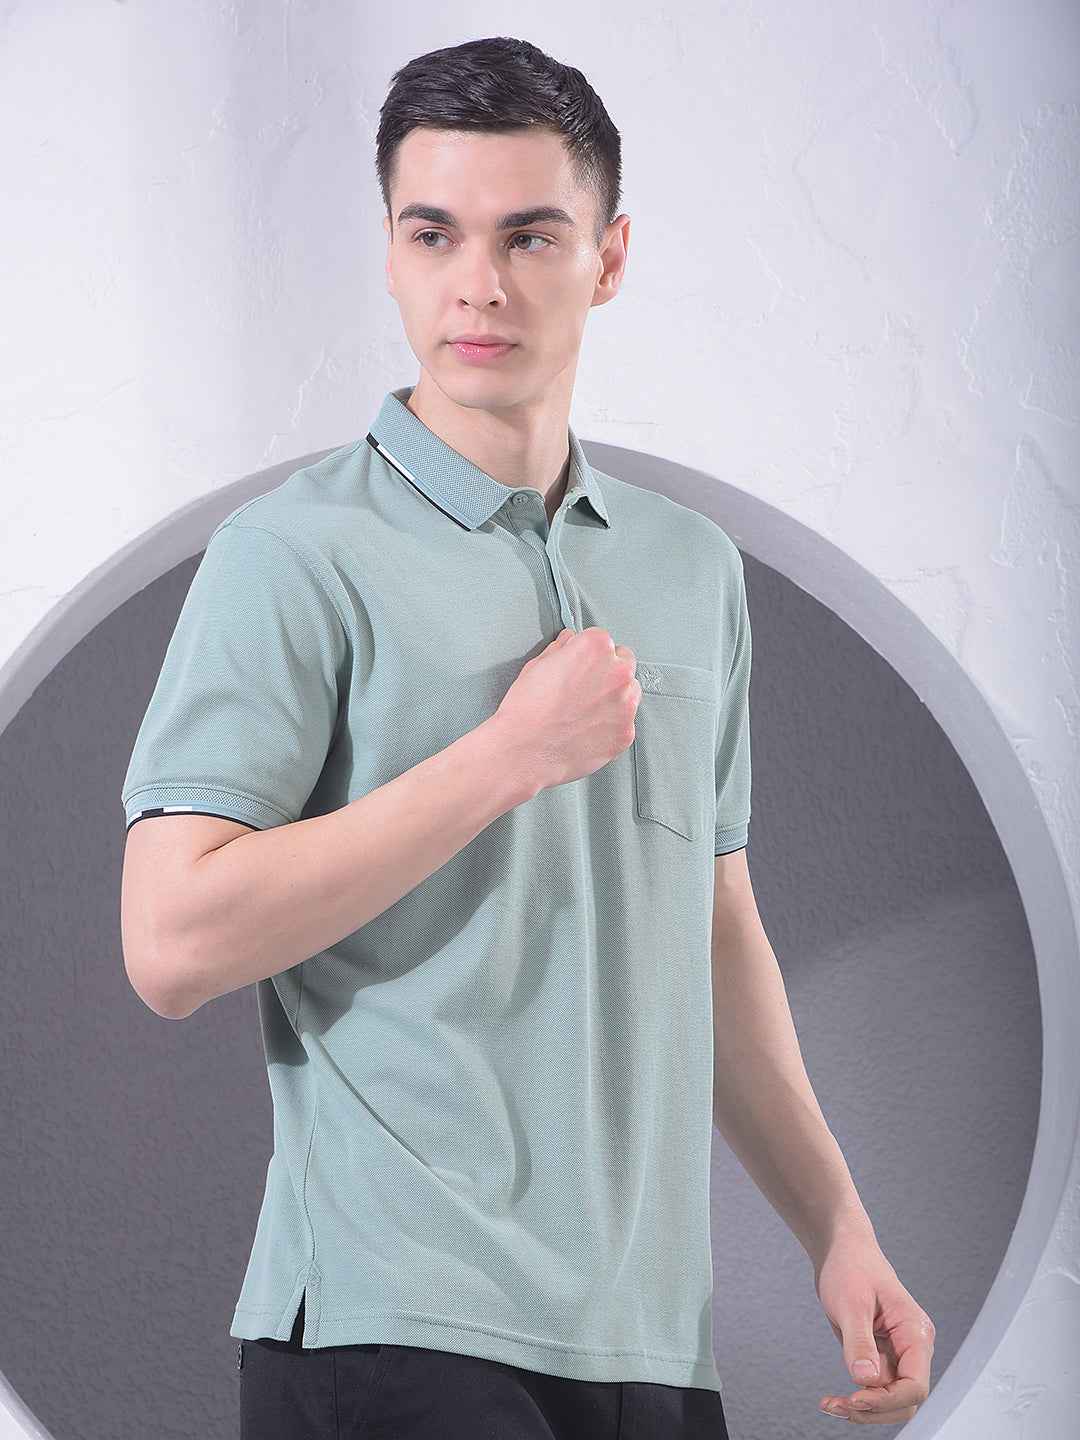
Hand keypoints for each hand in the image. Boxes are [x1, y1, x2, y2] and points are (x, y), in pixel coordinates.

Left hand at [813, 1231, 934, 1423]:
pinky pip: (875, 1388)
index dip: (887, 1399)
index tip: (855, 1398)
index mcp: (915, 1332)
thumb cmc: (851, 1266)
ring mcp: (898, 1353)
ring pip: (890, 1398)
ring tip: (830, 1404)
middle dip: (874, 1410)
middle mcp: (912, 1347)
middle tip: (838, 1406)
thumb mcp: (852, 1303)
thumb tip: (865, 1380)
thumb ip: (860, 1342)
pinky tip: (833, 1399)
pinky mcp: (881, 1355)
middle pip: (905, 1400)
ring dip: (863, 1408)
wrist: (841, 1249)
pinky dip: (856, 1398)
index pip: (915, 1385)